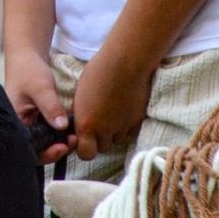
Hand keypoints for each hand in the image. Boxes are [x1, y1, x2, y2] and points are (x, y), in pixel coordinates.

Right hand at [5, 48, 73, 164]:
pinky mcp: (37, 120)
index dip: (45, 154)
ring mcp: (28, 124)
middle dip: (55, 149)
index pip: (27, 149)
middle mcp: (19, 127)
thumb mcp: (41, 87)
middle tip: (73, 141)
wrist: (27, 57)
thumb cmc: (28, 70)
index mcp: (13, 123)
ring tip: (74, 137)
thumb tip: (62, 127)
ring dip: (59, 142)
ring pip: (43, 142)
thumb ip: (50, 107)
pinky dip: (58, 134)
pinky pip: (47, 133)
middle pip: (36, 149)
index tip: (62, 147)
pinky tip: (70, 130)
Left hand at [70, 46, 152, 160]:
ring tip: (113, 112)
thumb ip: (82, 114)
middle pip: (102, 147)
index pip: (85, 154)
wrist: (125, 63)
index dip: (85, 148)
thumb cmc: (97, 72)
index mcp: (87, 125)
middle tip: (99, 121)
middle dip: (100, 138)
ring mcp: (123, 128)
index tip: (84, 137)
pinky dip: (127, 124)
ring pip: (118, 140)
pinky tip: (124, 108)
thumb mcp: (80, 95)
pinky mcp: (138, 121)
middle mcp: (105, 131)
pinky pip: (130, 131)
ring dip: (114, 132)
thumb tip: (80, 123)